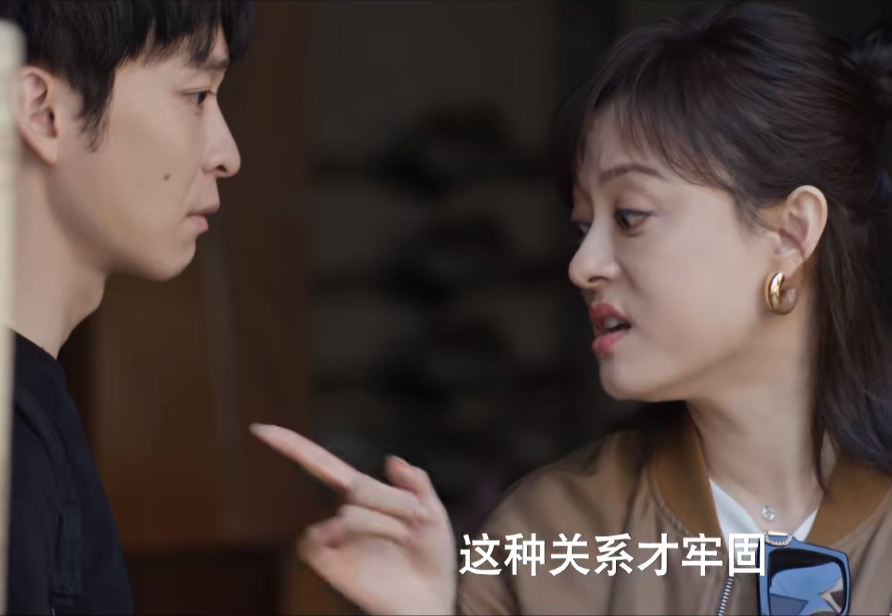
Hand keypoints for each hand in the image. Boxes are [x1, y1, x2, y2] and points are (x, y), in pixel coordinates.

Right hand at [251, 424, 456, 614]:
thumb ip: (415, 483)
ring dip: (388, 525)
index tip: (261, 428)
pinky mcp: (328, 564)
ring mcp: (333, 539)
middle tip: (421, 523)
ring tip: (406, 542)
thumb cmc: (431, 560)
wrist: (431, 602)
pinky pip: (317, 539)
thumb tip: (390, 459)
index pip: (322, 464)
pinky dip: (333, 533)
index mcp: (364, 495)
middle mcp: (342, 513)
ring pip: (351, 512)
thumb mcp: (433, 513)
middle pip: (359, 486)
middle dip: (397, 503)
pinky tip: (345, 534)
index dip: (292, 445)